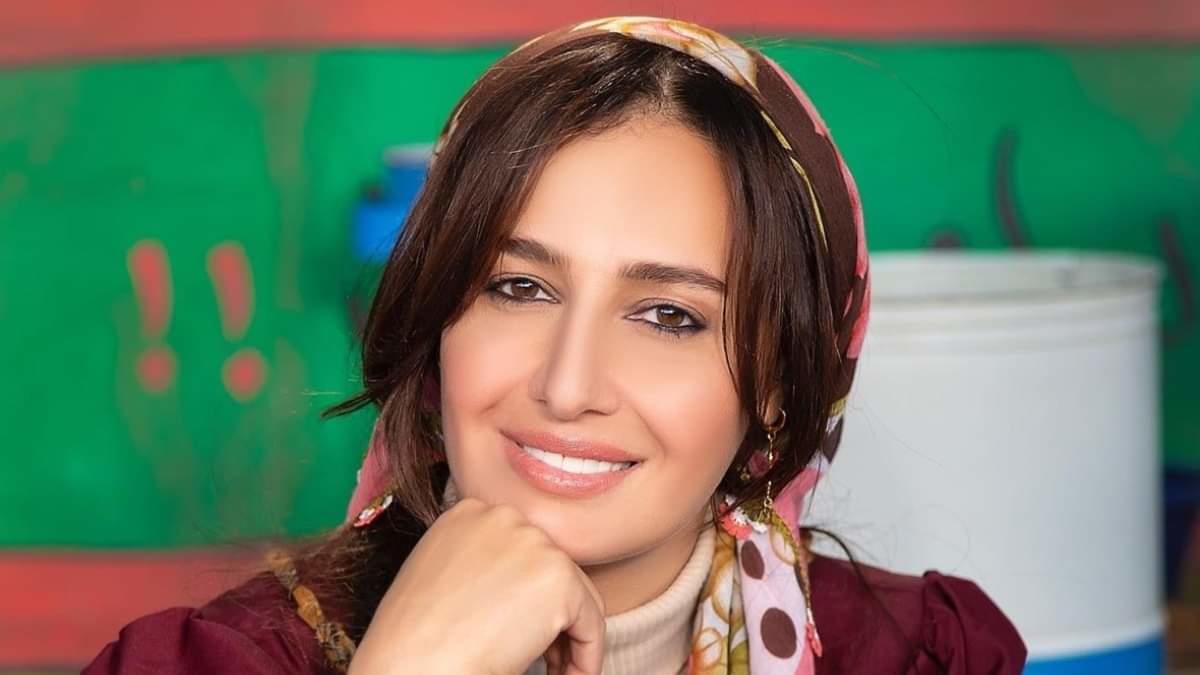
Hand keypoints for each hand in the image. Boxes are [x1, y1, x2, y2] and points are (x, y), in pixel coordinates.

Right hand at [348, 497, 605, 674]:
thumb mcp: (442, 581)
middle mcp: (504, 516)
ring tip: (554, 670)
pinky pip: (591, 623)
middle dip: (552, 617)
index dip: (526, 598)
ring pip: (577, 595)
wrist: (411, 665)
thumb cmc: (415, 640)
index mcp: (470, 513)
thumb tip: (523, 594)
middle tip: (546, 658)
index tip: (519, 631)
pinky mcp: (558, 577)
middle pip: (553, 569)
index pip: (521, 552)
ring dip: (569, 637)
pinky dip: (586, 656)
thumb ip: (483, 569)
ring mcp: (534, 542)